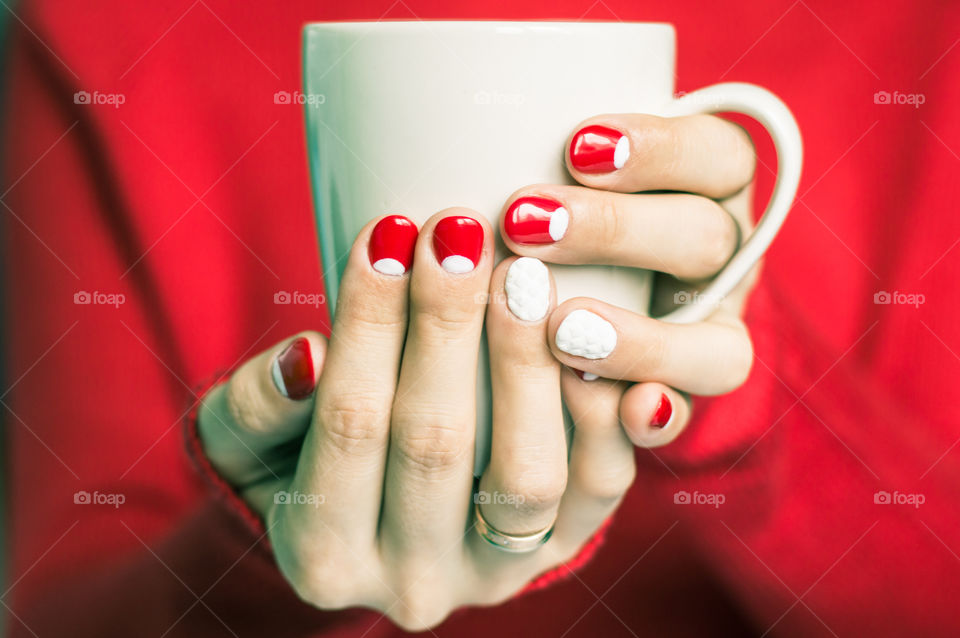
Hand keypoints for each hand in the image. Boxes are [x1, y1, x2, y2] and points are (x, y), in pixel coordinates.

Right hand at [197, 211, 634, 629]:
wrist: (373, 523)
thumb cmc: (294, 460)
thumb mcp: (243, 439)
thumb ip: (258, 405)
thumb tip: (309, 356)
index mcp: (324, 557)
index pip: (349, 426)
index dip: (369, 326)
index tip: (386, 231)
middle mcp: (414, 584)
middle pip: (436, 447)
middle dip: (446, 327)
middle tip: (458, 233)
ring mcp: (496, 573)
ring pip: (527, 476)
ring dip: (526, 365)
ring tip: (522, 274)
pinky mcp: (564, 548)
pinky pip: (600, 487)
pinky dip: (608, 415)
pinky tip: (593, 335)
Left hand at [500, 114, 758, 446]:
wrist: (577, 304)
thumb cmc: (550, 216)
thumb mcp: (547, 179)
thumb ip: (531, 163)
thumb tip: (452, 177)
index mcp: (705, 190)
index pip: (715, 154)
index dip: (659, 149)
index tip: (574, 146)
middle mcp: (720, 263)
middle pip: (704, 240)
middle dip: (616, 231)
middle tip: (524, 222)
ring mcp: (710, 336)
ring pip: (718, 345)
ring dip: (643, 339)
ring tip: (563, 330)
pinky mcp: (684, 400)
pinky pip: (690, 415)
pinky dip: (659, 414)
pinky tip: (628, 410)